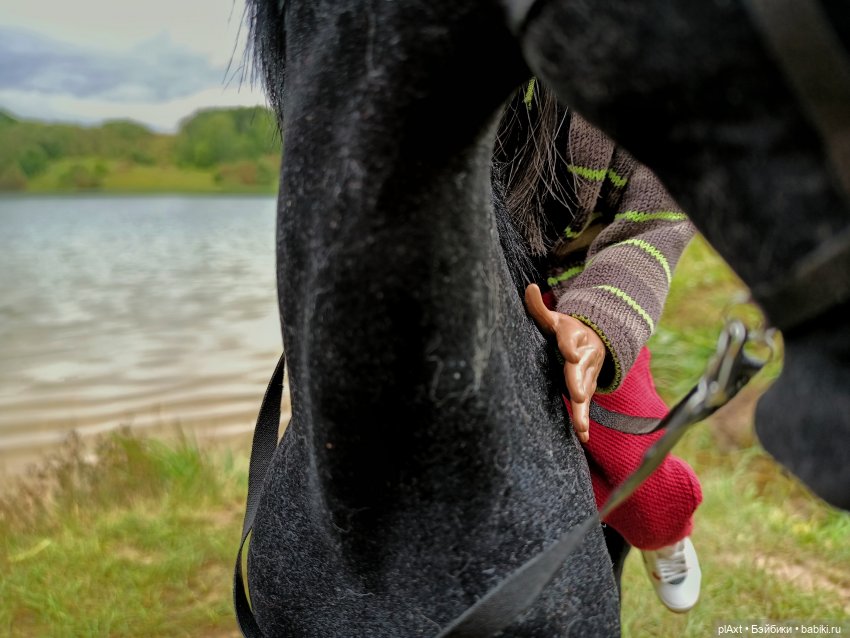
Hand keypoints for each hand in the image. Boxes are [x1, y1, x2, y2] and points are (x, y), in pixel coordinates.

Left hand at [525, 284, 604, 442]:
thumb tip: (529, 288)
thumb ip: (539, 308)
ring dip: (583, 411)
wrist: (596, 339)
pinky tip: (582, 438)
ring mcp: (588, 374)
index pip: (570, 341)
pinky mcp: (587, 389)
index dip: (570, 347)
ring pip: (585, 392)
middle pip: (580, 371)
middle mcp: (584, 357)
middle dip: (580, 383)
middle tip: (579, 396)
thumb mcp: (554, 318)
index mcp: (573, 337)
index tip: (570, 354)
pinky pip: (585, 406)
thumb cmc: (565, 330)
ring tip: (581, 427)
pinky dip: (583, 421)